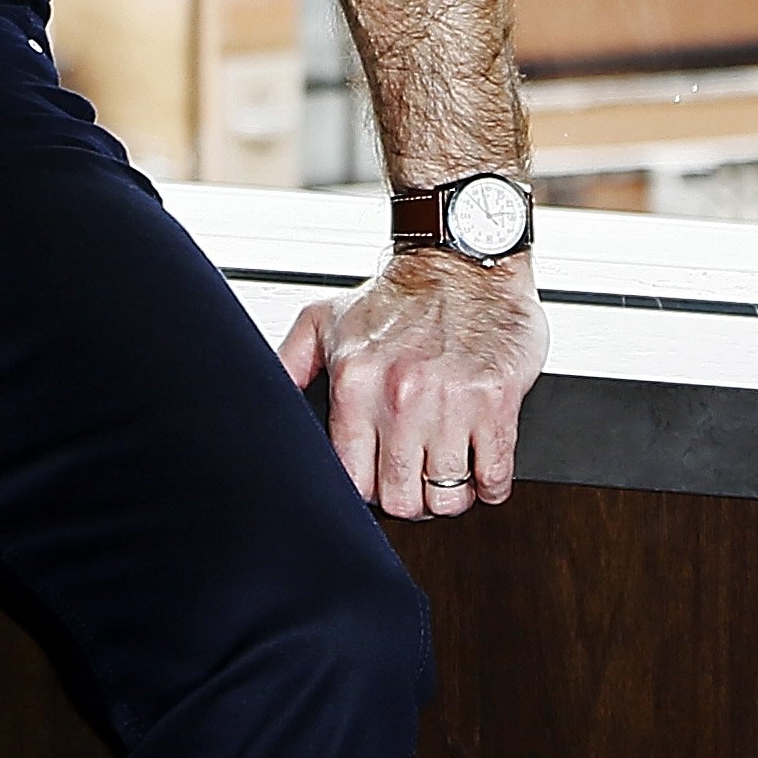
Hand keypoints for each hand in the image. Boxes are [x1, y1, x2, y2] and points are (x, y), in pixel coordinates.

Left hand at [280, 249, 545, 521]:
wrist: (463, 258)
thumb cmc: (398, 294)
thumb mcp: (325, 319)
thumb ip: (289, 364)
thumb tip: (261, 402)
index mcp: (355, 383)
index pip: (354, 481)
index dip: (367, 489)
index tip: (378, 479)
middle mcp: (400, 397)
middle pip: (402, 499)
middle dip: (409, 499)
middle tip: (415, 480)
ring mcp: (451, 402)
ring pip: (448, 497)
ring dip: (450, 494)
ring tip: (448, 471)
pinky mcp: (496, 402)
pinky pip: (495, 477)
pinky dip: (490, 485)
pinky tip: (482, 467)